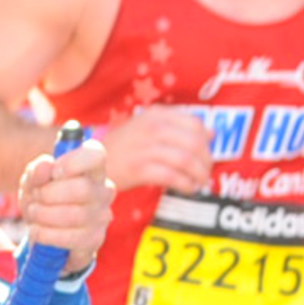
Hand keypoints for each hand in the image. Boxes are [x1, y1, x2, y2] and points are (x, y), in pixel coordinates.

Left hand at [12, 134, 110, 264]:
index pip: (96, 155)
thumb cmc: (44, 199)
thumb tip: (46, 166)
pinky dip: (45, 234)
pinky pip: (69, 237)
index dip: (73, 161)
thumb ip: (37, 171)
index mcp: (92, 168)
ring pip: (74, 215)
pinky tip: (36, 230)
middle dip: (50, 193)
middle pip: (83, 189)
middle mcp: (103, 191)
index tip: (54, 171)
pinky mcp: (95, 239)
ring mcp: (102, 216)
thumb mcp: (33, 182)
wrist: (45, 233)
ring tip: (33, 212)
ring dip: (44, 214)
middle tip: (36, 196)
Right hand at [95, 105, 211, 194]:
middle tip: (207, 172)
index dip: (207, 141)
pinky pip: (172, 177)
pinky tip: (187, 189)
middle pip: (193, 143)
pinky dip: (185, 184)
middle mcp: (152, 128)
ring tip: (200, 182)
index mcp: (156, 115)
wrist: (91, 161)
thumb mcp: (146, 127)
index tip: (208, 154)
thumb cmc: (123, 147)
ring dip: (198, 174)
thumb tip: (212, 134)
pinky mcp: (139, 169)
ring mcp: (145, 148)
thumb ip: (177, 126)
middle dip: (206, 161)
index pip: (195, 124)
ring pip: (185, 160)